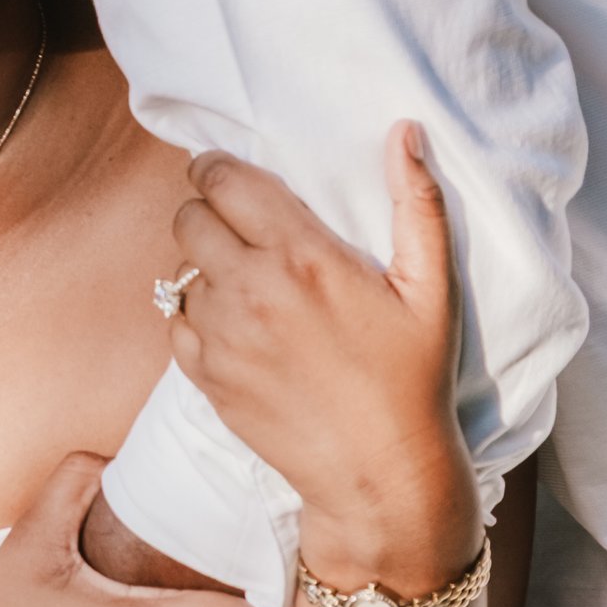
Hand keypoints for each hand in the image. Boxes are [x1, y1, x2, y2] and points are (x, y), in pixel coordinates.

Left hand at [167, 122, 481, 584]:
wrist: (378, 473)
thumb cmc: (411, 378)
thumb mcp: (430, 289)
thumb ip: (417, 203)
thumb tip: (405, 132)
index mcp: (304, 256)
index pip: (224, 180)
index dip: (216, 168)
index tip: (226, 174)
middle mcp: (252, 289)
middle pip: (189, 216)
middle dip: (207, 211)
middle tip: (236, 225)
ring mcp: (222, 336)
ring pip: (179, 270)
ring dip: (203, 265)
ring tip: (242, 278)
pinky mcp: (206, 376)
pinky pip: (175, 322)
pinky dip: (194, 317)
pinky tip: (234, 325)